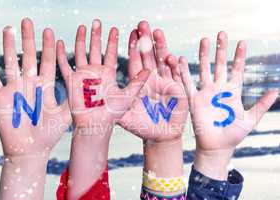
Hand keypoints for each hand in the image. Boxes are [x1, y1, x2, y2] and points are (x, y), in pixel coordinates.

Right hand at [0, 18, 70, 157]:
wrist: (30, 150)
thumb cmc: (49, 134)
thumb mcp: (66, 114)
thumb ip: (74, 99)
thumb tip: (90, 86)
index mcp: (45, 85)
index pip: (47, 61)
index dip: (48, 47)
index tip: (50, 31)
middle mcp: (29, 84)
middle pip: (28, 57)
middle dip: (28, 39)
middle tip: (27, 21)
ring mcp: (14, 89)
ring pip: (11, 62)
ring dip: (8, 46)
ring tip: (8, 28)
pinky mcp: (0, 98)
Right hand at [56, 19, 149, 198]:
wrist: (96, 126)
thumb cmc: (112, 115)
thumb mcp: (129, 96)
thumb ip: (138, 82)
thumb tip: (150, 69)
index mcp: (108, 74)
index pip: (111, 53)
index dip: (113, 41)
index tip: (116, 28)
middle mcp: (95, 73)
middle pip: (95, 49)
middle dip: (96, 36)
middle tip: (97, 22)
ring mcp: (82, 76)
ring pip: (81, 53)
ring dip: (81, 40)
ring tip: (82, 26)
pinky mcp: (72, 81)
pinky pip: (65, 65)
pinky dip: (61, 54)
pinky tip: (58, 42)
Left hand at [119, 21, 187, 141]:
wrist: (160, 136)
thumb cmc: (142, 126)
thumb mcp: (126, 117)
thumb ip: (115, 108)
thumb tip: (101, 102)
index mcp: (140, 82)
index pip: (136, 61)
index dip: (134, 47)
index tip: (131, 33)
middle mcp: (153, 78)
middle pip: (150, 55)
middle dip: (147, 40)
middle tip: (143, 24)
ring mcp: (167, 82)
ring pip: (164, 61)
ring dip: (162, 47)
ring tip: (158, 33)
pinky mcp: (178, 90)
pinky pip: (179, 76)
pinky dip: (178, 67)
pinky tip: (176, 58)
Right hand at [167, 32, 277, 179]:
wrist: (217, 147)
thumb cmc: (234, 135)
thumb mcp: (251, 120)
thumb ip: (262, 105)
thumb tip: (277, 91)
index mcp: (233, 92)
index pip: (237, 69)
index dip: (239, 56)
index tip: (242, 42)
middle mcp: (219, 89)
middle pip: (220, 64)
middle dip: (221, 49)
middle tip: (222, 33)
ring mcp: (206, 93)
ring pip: (205, 69)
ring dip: (204, 54)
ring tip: (204, 39)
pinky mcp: (194, 100)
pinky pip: (188, 83)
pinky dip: (184, 72)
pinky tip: (181, 60)